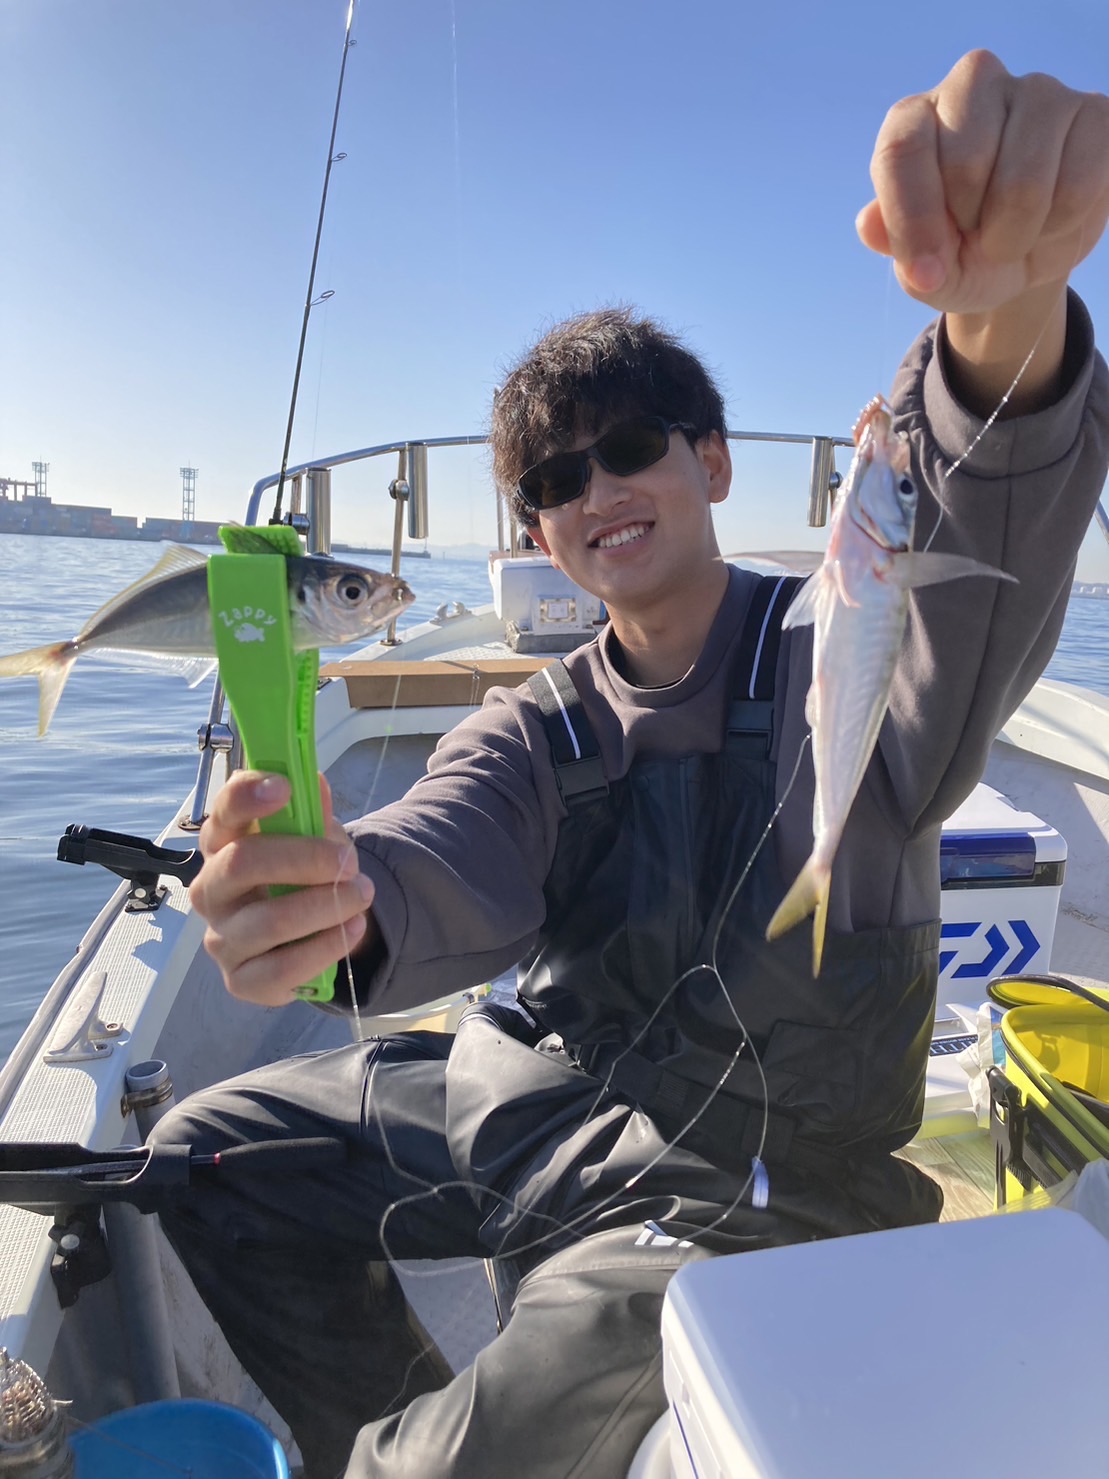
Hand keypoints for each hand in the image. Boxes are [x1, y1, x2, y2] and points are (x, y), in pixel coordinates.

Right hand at [189, 770, 375, 1005]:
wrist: (307, 934)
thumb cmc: (301, 875)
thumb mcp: (313, 838)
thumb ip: (312, 813)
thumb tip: (314, 783)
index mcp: (223, 845)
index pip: (221, 813)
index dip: (246, 796)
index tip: (283, 787)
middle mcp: (211, 891)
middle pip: (241, 864)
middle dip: (303, 859)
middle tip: (347, 862)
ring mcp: (222, 939)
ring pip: (269, 921)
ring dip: (325, 905)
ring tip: (361, 895)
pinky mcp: (241, 981)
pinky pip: (281, 970)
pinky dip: (325, 948)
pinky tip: (351, 930)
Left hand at [856, 50, 1108, 315]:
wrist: (1025, 258)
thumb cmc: (961, 256)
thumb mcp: (924, 269)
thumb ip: (897, 246)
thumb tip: (868, 224)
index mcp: (915, 118)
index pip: (902, 151)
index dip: (912, 220)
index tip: (926, 274)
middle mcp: (972, 85)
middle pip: (966, 162)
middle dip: (972, 228)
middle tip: (978, 237)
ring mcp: (1037, 91)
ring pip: (1025, 181)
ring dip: (1018, 236)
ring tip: (1014, 234)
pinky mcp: (1093, 114)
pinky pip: (1078, 184)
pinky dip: (1062, 225)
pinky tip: (1052, 218)